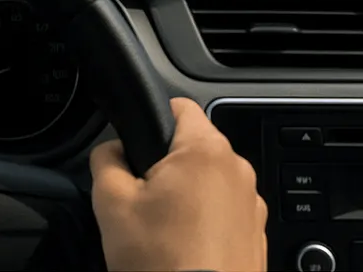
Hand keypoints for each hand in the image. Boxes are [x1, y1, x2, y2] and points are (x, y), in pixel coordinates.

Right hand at [90, 97, 267, 271]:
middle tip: (141, 201)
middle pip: (193, 149)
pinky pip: (224, 215)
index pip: (178, 106)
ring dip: (187, 198)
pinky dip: (205, 225)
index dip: (151, 120)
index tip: (136, 146)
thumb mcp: (111, 203)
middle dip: (166, 168)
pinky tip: (184, 250)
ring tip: (163, 233)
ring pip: (209, 184)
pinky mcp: (256, 236)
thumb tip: (111, 150)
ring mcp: (252, 206)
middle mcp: (238, 171)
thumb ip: (106, 160)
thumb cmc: (162, 263)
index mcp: (206, 150)